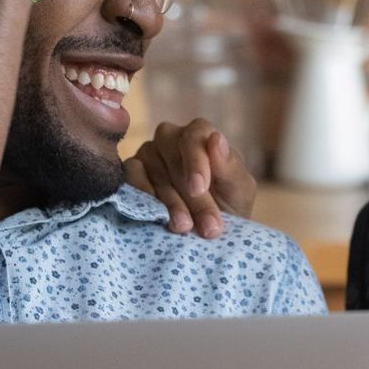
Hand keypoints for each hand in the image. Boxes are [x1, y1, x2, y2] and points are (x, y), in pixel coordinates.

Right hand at [125, 120, 257, 238]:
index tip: (199, 190)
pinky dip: (143, 198)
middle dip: (191, 197)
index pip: (194, 136)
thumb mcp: (238, 190)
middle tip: (206, 226)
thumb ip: (230, 166)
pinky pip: (130, 178)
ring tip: (184, 228)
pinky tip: (156, 217)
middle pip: (173, 157)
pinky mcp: (130, 172)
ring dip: (168, 202)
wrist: (208, 233)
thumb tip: (216, 139)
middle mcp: (171, 139)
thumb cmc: (228, 205)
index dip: (196, 162)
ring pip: (152, 170)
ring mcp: (148, 154)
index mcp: (200, 134)